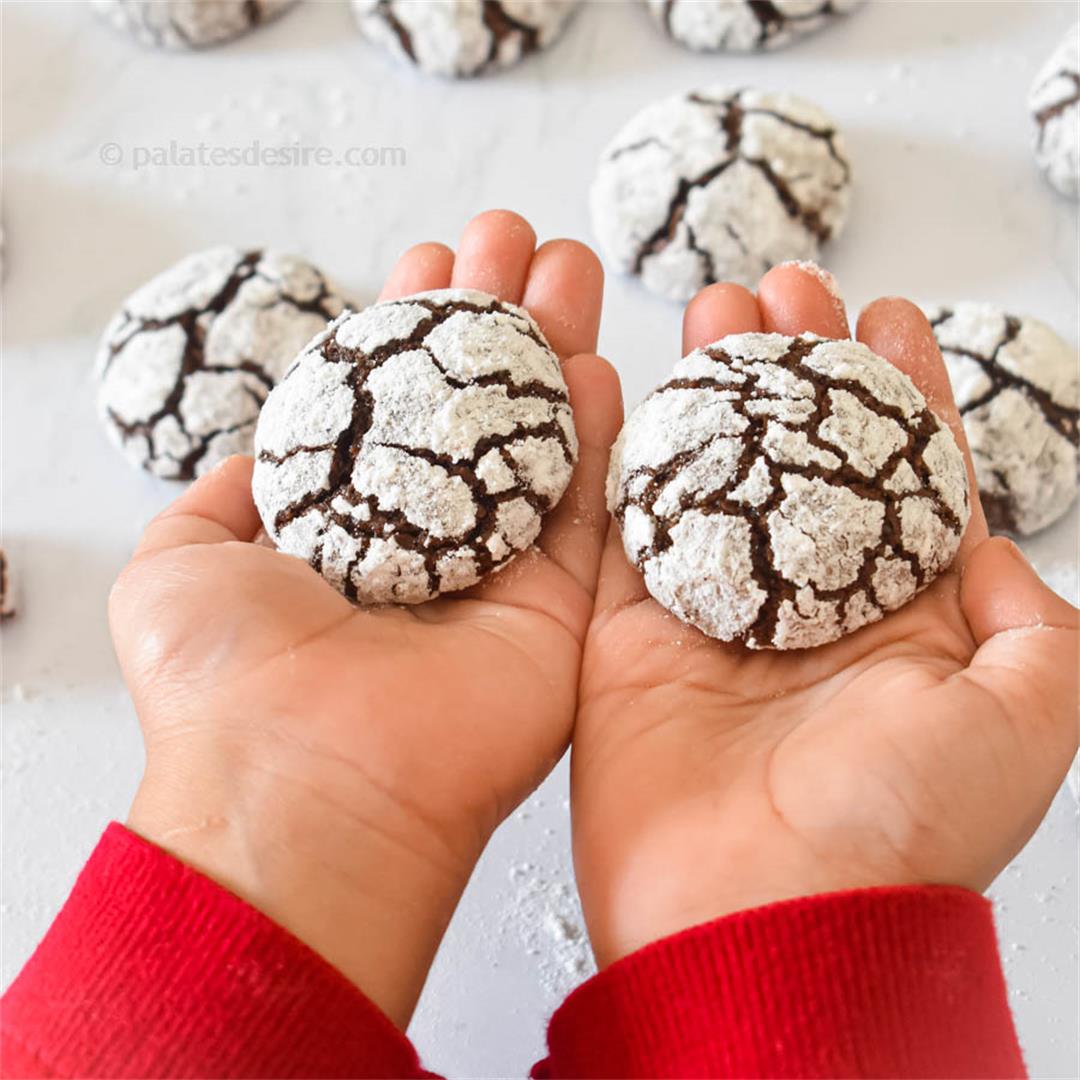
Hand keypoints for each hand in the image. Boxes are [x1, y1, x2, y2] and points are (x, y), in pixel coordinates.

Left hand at [111, 210, 622, 1025]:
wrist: (304, 786)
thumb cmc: (225, 681)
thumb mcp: (179, 563)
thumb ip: (223, 496)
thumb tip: (256, 454)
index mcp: (348, 527)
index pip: (393, 404)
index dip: (410, 325)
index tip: (431, 258)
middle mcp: (428, 545)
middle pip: (476, 410)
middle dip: (495, 317)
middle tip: (514, 239)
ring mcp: (501, 577)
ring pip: (542, 446)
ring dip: (557, 353)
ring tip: (568, 266)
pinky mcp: (561, 614)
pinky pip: (594, 515)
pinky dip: (600, 440)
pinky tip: (601, 366)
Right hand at [572, 264, 1078, 966]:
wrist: (756, 920)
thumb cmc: (897, 832)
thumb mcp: (1028, 720)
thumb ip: (1030, 622)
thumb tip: (988, 542)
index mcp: (899, 625)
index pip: (905, 481)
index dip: (899, 392)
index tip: (886, 315)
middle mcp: (806, 614)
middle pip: (801, 461)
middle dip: (799, 367)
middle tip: (783, 289)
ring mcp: (712, 621)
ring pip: (713, 478)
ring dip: (715, 392)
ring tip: (714, 311)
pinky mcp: (628, 639)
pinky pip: (625, 532)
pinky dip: (629, 460)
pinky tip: (635, 388)